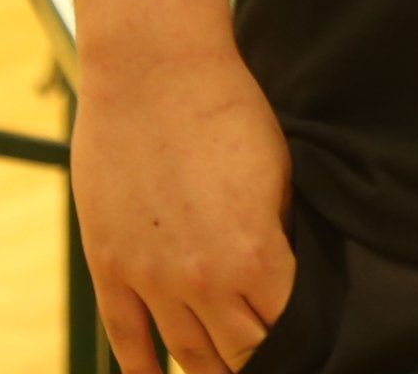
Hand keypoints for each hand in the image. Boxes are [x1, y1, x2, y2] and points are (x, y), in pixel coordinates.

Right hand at [71, 45, 297, 373]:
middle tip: (269, 363)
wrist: (155, 73)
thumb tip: (285, 274)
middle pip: (238, 351)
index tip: (307, 344)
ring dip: (210, 371)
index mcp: (254, 257)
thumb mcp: (280, 174)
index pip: (284, 325)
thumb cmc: (227, 112)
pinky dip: (144, 369)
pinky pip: (126, 337)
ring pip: (186, 353)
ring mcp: (150, 278)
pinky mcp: (109, 266)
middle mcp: (202, 280)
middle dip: (257, 362)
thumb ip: (279, 234)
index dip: (298, 338)